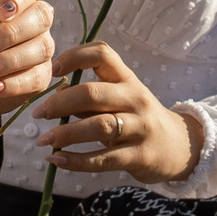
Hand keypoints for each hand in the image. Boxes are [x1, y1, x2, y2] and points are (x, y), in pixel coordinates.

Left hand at [33, 42, 201, 185]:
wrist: (178, 147)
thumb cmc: (137, 119)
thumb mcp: (120, 101)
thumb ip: (91, 97)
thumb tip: (57, 92)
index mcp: (127, 79)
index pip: (102, 54)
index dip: (74, 57)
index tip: (53, 70)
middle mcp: (136, 99)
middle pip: (93, 93)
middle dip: (59, 103)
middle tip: (38, 113)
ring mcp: (140, 128)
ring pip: (98, 126)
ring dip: (65, 134)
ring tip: (44, 140)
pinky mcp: (139, 156)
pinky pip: (103, 159)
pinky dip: (75, 161)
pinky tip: (56, 160)